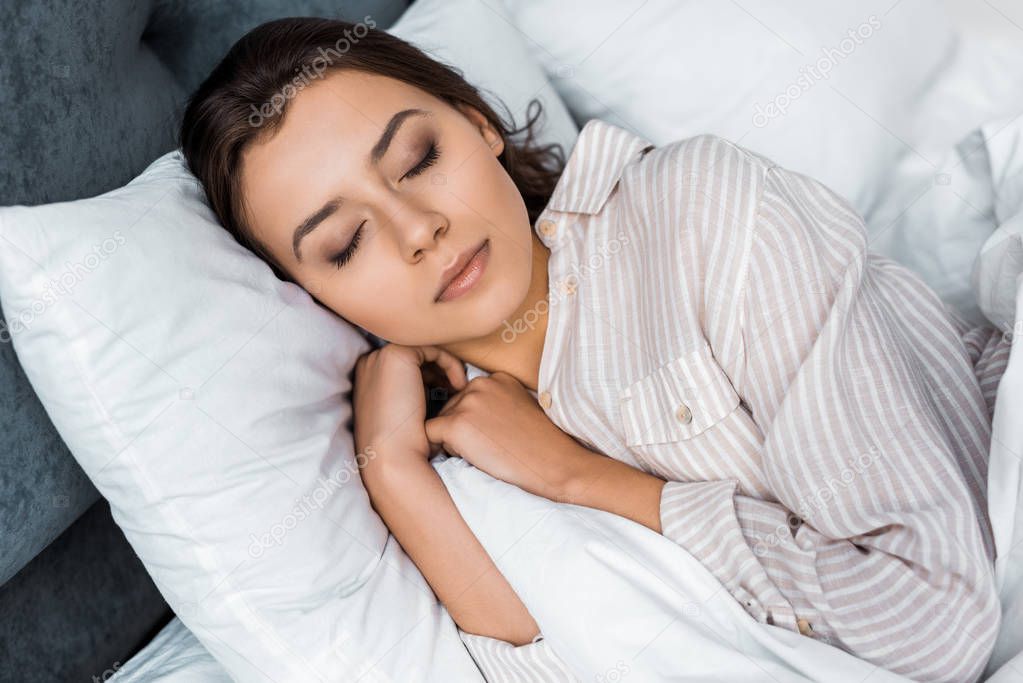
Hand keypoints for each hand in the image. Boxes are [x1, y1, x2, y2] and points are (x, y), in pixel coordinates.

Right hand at [352, 344, 466, 481]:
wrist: (393, 456)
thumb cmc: (401, 447)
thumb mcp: (403, 417)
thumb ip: (411, 399)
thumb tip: (436, 390)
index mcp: (366, 380)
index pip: (403, 371)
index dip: (429, 380)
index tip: (448, 397)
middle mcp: (369, 364)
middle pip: (413, 360)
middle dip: (437, 374)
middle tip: (456, 393)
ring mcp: (380, 357)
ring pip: (424, 353)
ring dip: (445, 369)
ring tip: (460, 391)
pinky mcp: (396, 354)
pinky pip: (433, 350)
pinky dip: (450, 364)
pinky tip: (459, 386)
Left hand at [424, 371, 581, 499]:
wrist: (554, 464)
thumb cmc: (541, 445)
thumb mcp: (519, 408)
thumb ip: (495, 403)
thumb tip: (471, 418)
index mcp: (496, 378)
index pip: (467, 398)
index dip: (475, 421)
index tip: (495, 434)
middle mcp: (480, 384)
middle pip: (450, 408)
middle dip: (462, 429)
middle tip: (491, 446)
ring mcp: (467, 403)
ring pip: (440, 423)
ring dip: (454, 440)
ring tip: (485, 451)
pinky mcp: (456, 425)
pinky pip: (430, 437)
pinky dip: (443, 449)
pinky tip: (471, 457)